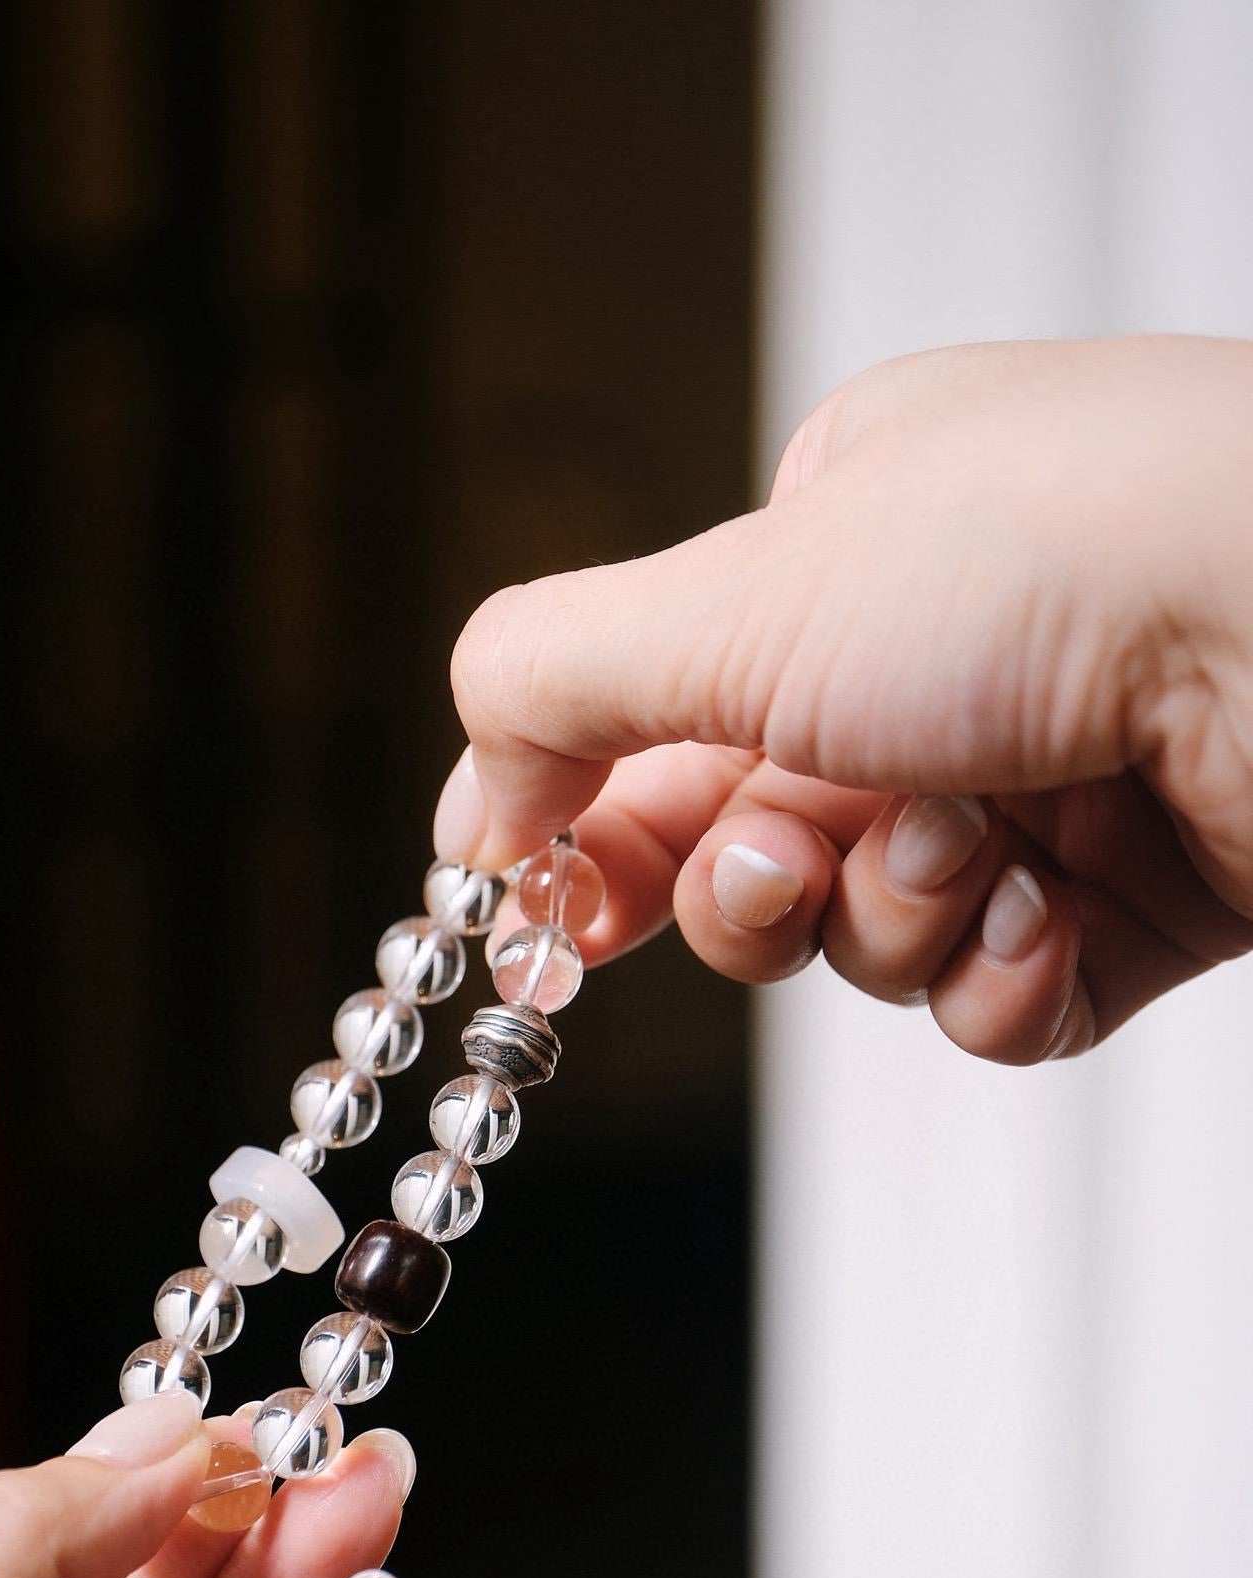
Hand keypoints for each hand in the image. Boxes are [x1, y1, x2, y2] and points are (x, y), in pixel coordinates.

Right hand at [438, 335, 1252, 1062]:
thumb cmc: (1051, 561)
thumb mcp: (734, 596)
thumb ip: (553, 681)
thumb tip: (472, 791)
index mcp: (845, 551)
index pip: (657, 718)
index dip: (584, 826)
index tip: (530, 915)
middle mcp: (944, 661)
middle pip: (751, 846)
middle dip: (752, 881)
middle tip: (783, 861)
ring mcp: (1044, 780)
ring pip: (865, 936)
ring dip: (890, 912)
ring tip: (971, 843)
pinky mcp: (1135, 897)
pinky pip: (990, 997)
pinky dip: (996, 975)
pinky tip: (1046, 912)